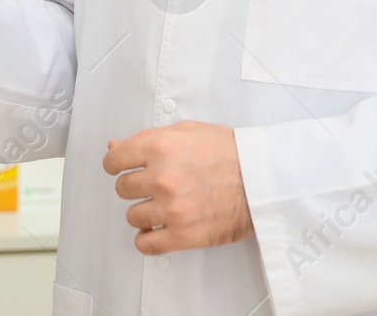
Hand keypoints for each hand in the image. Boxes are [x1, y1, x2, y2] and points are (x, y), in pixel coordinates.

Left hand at [103, 121, 252, 254]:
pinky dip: (146, 239)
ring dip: (143, 211)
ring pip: (132, 215)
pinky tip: (155, 230)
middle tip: (152, 184)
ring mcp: (172, 208)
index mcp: (160, 147)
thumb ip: (147, 138)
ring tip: (161, 205)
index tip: (120, 168)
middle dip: (135, 186)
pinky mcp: (184, 235)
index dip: (116, 163)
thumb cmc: (230, 153)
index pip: (114, 160)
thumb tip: (116, 146)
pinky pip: (146, 244)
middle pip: (122, 188)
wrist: (263, 179)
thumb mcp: (187, 131)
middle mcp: (162, 178)